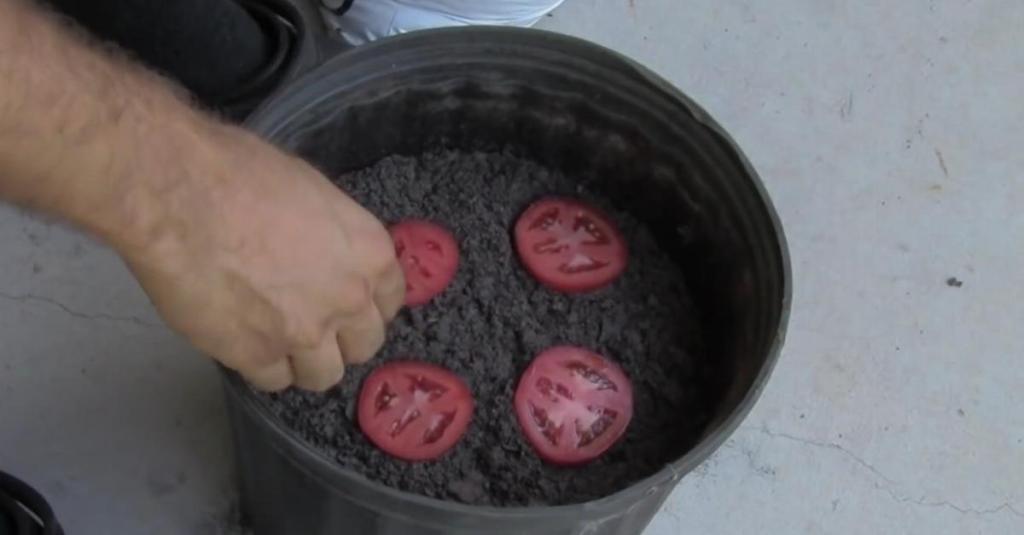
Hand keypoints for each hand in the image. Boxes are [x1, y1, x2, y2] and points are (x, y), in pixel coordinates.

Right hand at [119, 126, 403, 390]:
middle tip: (313, 325)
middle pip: (364, 345)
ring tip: (280, 342)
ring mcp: (305, 333)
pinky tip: (246, 345)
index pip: (391, 301)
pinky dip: (261, 367)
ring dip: (305, 362)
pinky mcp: (256, 355)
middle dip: (342, 339)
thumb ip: (334, 236)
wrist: (178, 194)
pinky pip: (273, 381)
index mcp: (369, 253)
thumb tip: (328, 250)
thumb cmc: (239, 173)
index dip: (368, 305)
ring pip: (324, 375)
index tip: (349, 306)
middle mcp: (348, 299)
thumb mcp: (312, 191)